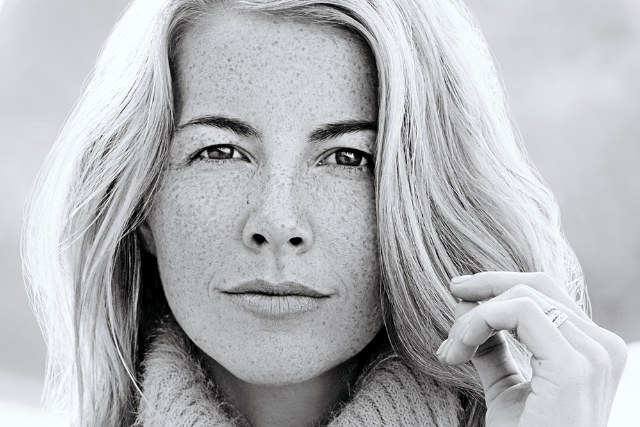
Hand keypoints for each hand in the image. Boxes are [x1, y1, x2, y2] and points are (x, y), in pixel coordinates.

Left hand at [436, 272, 627, 426]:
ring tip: (453, 350)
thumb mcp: (506, 386)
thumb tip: (464, 306)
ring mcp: (593, 354)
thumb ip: (492, 347)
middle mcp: (600, 346)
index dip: (497, 284)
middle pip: (534, 285)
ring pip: (522, 296)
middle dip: (483, 291)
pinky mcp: (574, 366)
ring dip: (474, 317)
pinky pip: (518, 313)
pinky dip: (479, 322)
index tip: (458, 293)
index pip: (544, 292)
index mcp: (589, 348)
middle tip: (450, 305)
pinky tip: (460, 349)